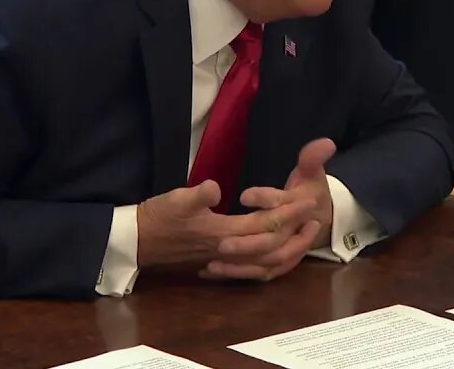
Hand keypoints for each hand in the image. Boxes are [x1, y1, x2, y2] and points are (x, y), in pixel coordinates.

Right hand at [134, 180, 317, 270]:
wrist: (138, 242)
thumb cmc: (157, 217)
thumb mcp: (174, 200)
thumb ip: (197, 196)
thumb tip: (215, 188)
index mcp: (222, 232)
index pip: (264, 223)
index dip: (287, 211)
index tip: (307, 199)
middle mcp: (228, 248)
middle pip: (272, 245)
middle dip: (295, 230)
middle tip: (315, 213)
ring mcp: (224, 257)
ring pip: (264, 260)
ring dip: (287, 247)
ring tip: (303, 233)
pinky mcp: (218, 260)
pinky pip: (252, 266)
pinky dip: (269, 261)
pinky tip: (276, 254)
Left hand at [202, 139, 336, 281]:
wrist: (322, 217)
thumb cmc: (310, 191)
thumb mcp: (312, 171)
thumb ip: (313, 158)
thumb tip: (326, 142)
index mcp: (300, 207)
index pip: (283, 204)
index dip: (266, 199)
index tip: (244, 195)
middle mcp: (294, 233)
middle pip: (273, 242)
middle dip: (248, 244)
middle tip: (221, 242)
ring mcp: (288, 252)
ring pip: (266, 264)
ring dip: (240, 266)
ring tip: (212, 263)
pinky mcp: (278, 264)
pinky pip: (259, 274)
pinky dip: (237, 275)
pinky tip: (211, 271)